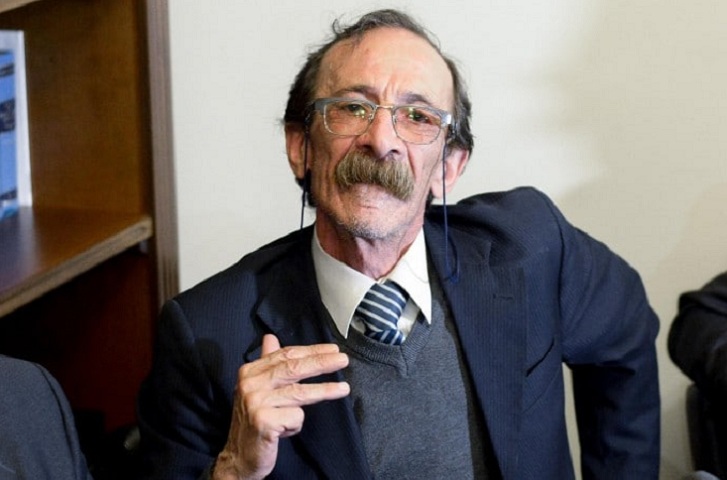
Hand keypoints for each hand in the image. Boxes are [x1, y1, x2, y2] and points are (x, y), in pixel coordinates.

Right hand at [212, 334, 349, 479]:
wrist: (239, 456)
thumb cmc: (254, 421)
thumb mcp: (257, 389)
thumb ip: (267, 364)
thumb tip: (271, 337)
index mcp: (249, 372)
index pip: (285, 355)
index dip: (311, 351)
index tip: (332, 349)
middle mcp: (250, 384)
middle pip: (293, 368)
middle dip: (321, 363)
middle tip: (343, 360)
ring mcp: (255, 402)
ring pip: (298, 392)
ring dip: (324, 390)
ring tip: (344, 389)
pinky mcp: (263, 421)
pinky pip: (295, 416)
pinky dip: (297, 423)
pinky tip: (287, 429)